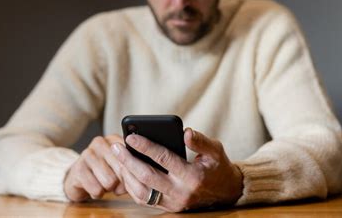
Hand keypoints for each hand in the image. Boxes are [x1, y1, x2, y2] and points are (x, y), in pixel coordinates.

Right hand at [64, 134, 126, 201]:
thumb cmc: (104, 172)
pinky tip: (94, 187)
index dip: (132, 172)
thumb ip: (129, 170)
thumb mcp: (120, 168)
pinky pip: (96, 189)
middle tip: (114, 183)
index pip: (130, 156)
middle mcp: (100, 142)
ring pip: (110, 181)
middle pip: (121, 169)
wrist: (79, 178)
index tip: (130, 178)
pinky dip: (97, 193)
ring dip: (108, 188)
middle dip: (120, 182)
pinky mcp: (78, 168)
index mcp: (114, 139)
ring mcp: (87, 153)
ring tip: (103, 183)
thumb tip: (131, 180)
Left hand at [111, 128, 242, 211]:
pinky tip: (126, 172)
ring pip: (142, 191)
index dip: (145, 147)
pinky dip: (132, 187)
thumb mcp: (216, 150)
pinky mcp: (169, 207)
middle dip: (128, 161)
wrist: (226, 193)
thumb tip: (186, 132)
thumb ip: (201, 141)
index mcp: (192, 176)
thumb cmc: (218, 167)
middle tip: (115, 147)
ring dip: (127, 175)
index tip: (130, 137)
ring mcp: (173, 202)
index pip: (163, 159)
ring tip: (118, 158)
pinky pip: (145, 200)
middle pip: (147, 176)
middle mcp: (181, 192)